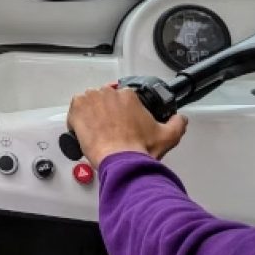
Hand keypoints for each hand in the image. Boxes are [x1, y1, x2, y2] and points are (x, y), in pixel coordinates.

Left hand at [66, 86, 187, 168]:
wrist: (121, 160)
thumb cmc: (139, 148)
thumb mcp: (168, 135)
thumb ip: (177, 123)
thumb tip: (181, 119)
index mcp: (128, 96)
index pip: (122, 96)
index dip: (121, 110)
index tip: (121, 120)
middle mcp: (108, 94)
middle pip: (105, 98)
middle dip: (106, 111)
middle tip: (109, 127)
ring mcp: (91, 100)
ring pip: (89, 102)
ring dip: (91, 113)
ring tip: (97, 130)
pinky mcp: (77, 110)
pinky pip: (74, 110)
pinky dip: (77, 119)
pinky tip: (86, 131)